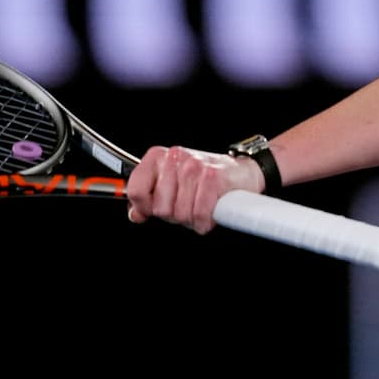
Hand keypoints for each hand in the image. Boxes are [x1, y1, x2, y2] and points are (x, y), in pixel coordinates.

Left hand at [125, 145, 263, 232]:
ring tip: (201, 206)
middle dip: (175, 215)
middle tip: (189, 205)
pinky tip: (210, 214)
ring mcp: (194, 167)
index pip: (136, 189)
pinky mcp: (213, 178)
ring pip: (181, 214)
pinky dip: (205, 222)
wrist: (243, 172)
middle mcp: (175, 158)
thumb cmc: (207, 178)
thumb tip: (135, 214)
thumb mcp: (173, 183)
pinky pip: (200, 215)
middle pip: (160, 209)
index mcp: (159, 157)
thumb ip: (150, 198)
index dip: (145, 207)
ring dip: (192, 219)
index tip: (154, 209)